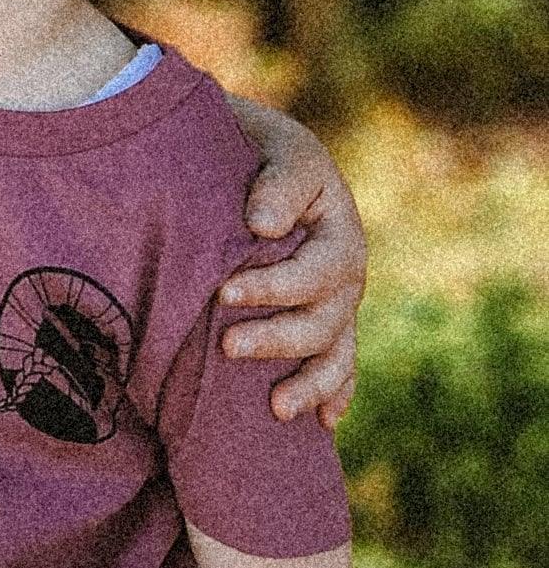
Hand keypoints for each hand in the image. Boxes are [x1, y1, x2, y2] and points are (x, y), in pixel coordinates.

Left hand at [220, 96, 366, 428]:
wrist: (252, 149)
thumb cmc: (262, 146)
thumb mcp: (277, 145)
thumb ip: (279, 180)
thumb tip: (264, 226)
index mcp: (339, 233)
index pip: (314, 274)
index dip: (273, 289)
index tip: (222, 292)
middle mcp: (344, 274)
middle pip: (322, 322)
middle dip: (277, 340)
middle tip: (228, 346)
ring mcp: (336, 302)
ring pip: (334, 353)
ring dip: (309, 384)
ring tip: (276, 409)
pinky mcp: (320, 318)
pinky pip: (339, 362)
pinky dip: (334, 393)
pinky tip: (322, 423)